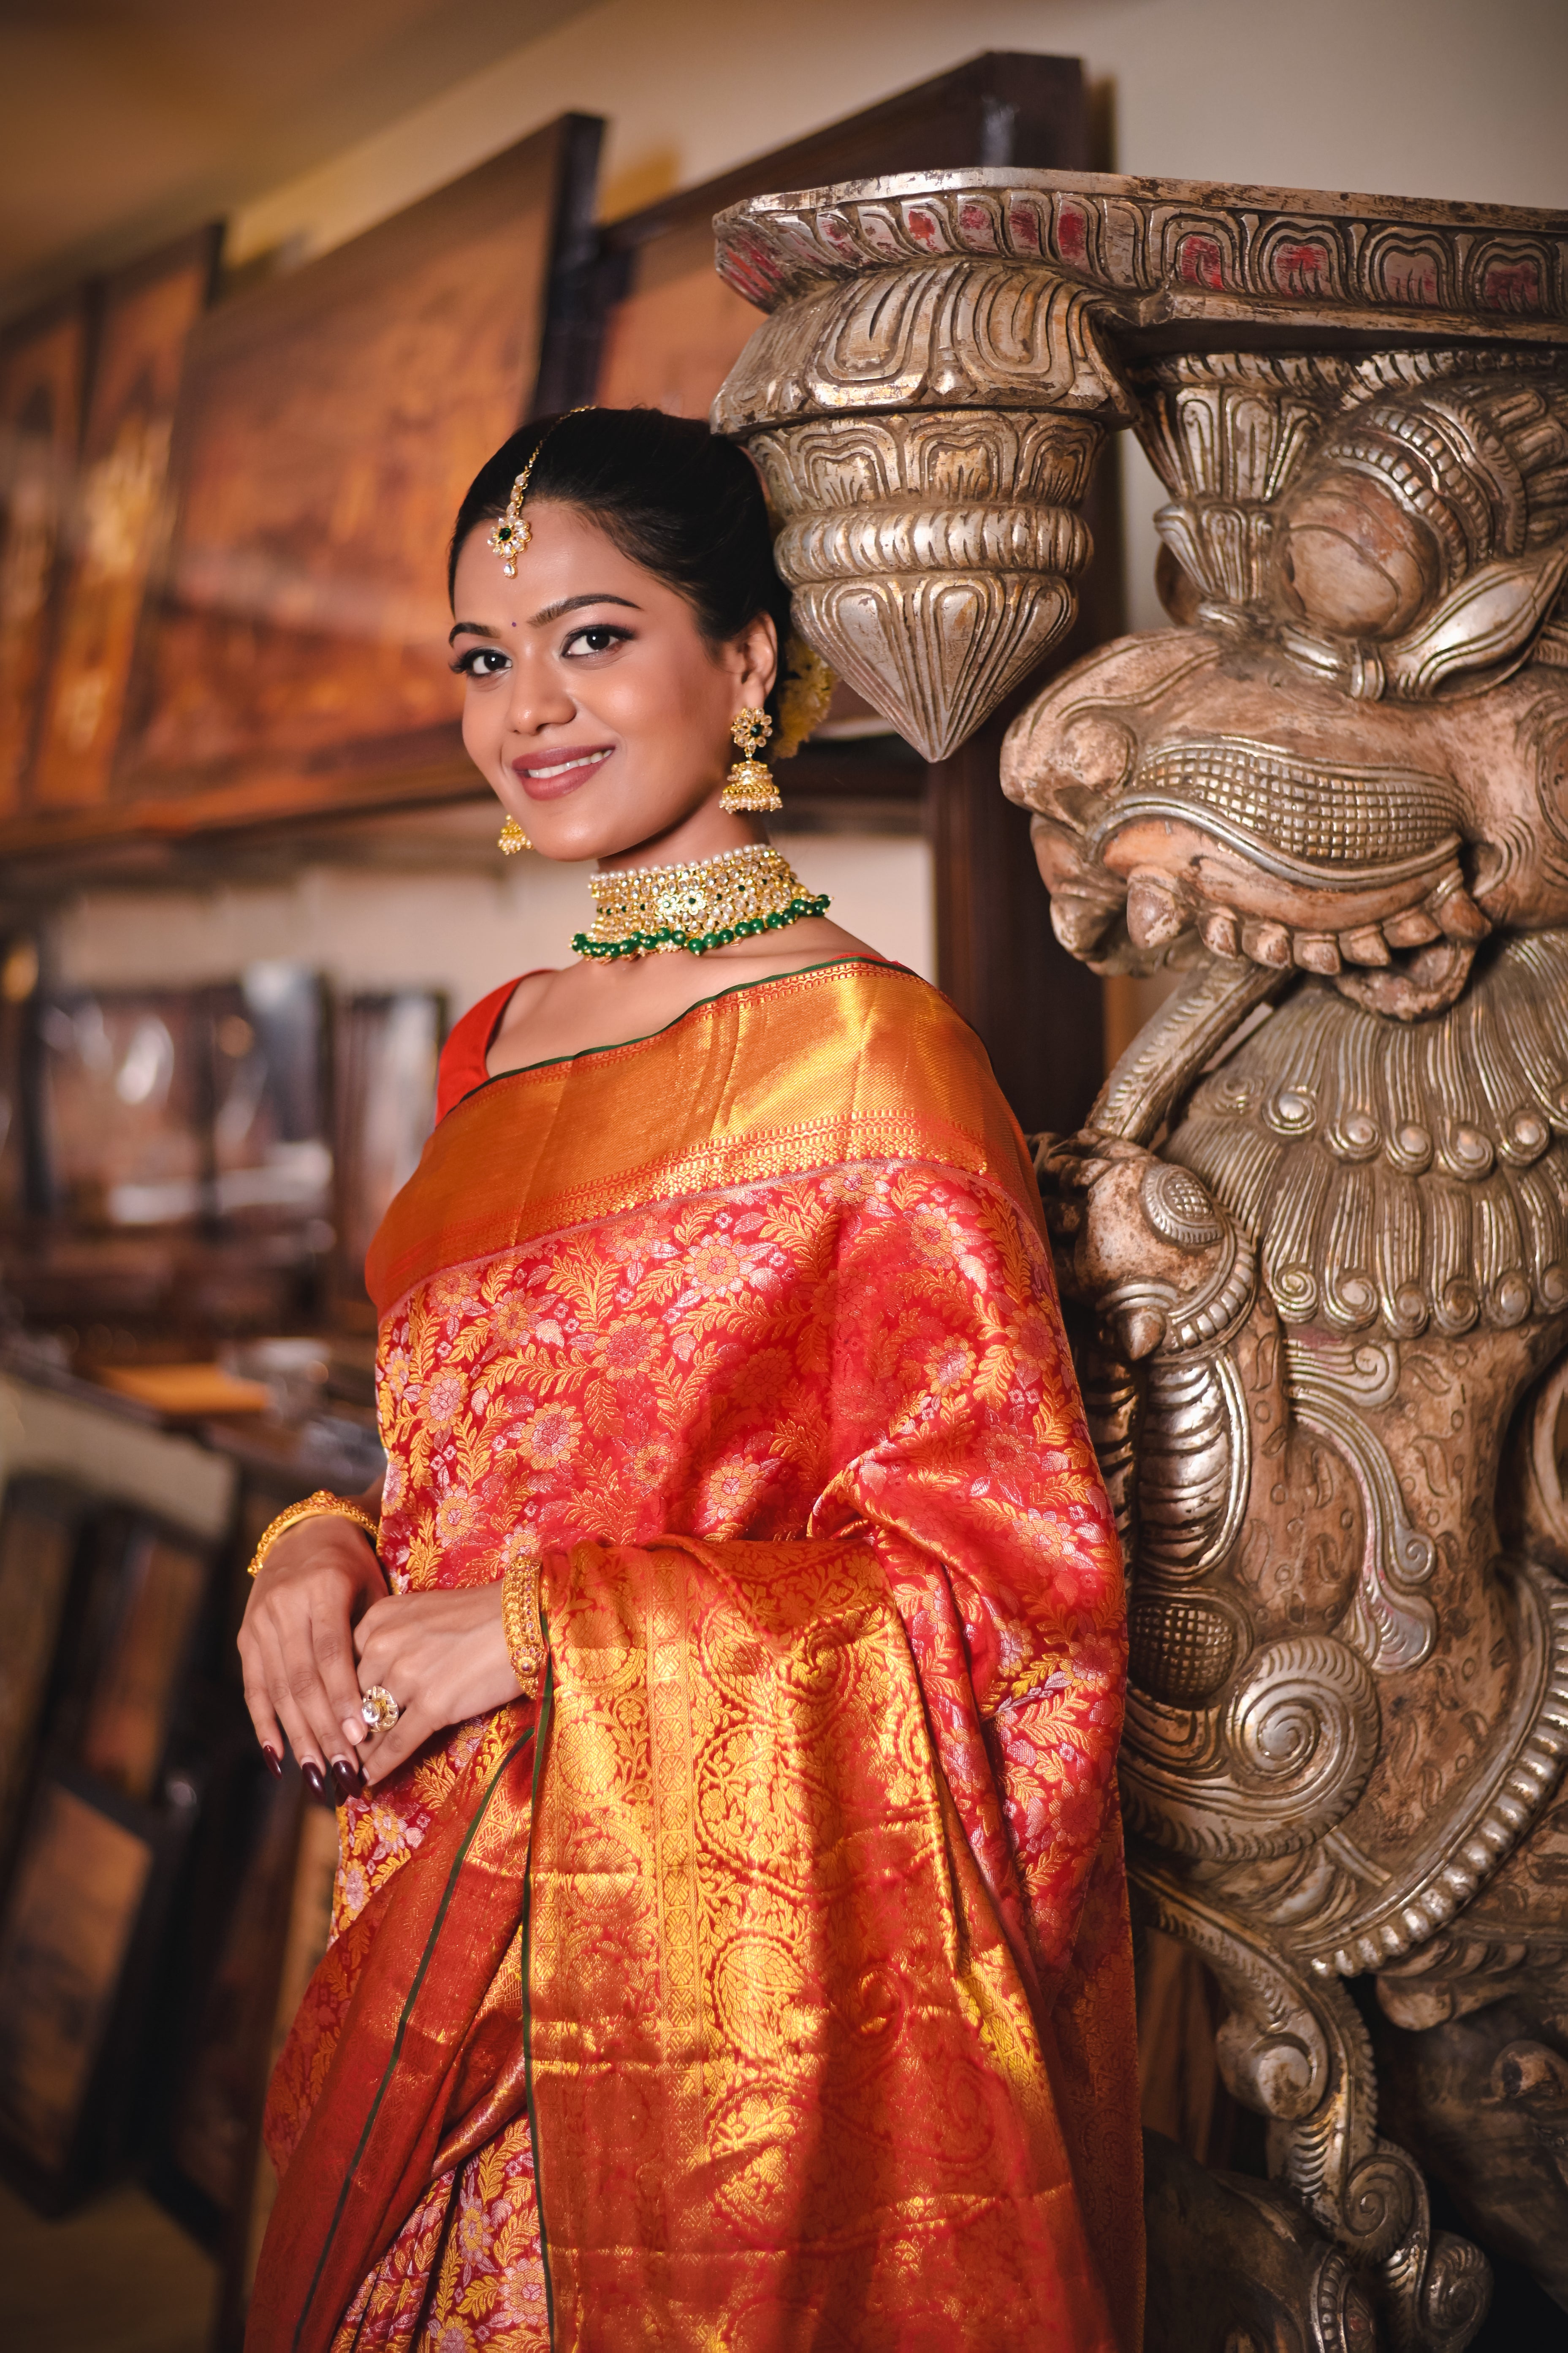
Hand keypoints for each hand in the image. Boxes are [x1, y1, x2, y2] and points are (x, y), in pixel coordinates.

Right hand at [238, 1500, 385, 1802]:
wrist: (305, 1533)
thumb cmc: (354, 1567)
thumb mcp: (372, 1587)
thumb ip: (374, 1635)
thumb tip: (385, 1700)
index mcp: (322, 1588)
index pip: (331, 1654)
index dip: (343, 1698)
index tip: (361, 1738)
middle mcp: (284, 1606)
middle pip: (303, 1680)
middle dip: (323, 1731)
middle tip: (343, 1772)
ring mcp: (260, 1622)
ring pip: (278, 1691)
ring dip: (298, 1739)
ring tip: (317, 1777)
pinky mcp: (246, 1638)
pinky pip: (254, 1689)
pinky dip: (265, 1726)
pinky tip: (279, 1760)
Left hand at [352, 1586, 522, 1784]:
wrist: (525, 1618)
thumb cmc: (480, 1614)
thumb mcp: (421, 1613)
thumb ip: (391, 1639)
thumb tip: (371, 1682)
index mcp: (379, 1618)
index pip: (342, 1665)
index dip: (338, 1698)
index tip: (335, 1718)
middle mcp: (385, 1644)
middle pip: (351, 1698)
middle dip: (347, 1728)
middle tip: (340, 1750)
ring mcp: (408, 1676)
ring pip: (371, 1725)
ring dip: (360, 1751)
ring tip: (350, 1770)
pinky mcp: (433, 1705)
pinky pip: (395, 1744)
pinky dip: (380, 1766)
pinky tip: (369, 1780)